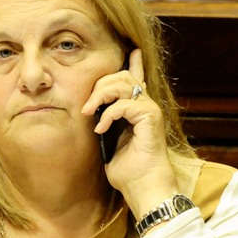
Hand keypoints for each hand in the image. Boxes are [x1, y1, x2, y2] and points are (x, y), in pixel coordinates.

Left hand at [82, 48, 178, 217]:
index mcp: (137, 110)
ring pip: (123, 84)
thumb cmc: (127, 170)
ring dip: (101, 96)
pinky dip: (108, 115)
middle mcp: (146, 106)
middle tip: (87, 106)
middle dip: (100, 85)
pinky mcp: (150, 118)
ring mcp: (149, 110)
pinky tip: (101, 129)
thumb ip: (105, 122)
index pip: (136, 78)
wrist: (142, 186)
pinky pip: (125, 104)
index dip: (134, 63)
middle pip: (122, 76)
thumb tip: (90, 113)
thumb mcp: (109, 142)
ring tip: (89, 113)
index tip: (132, 50)